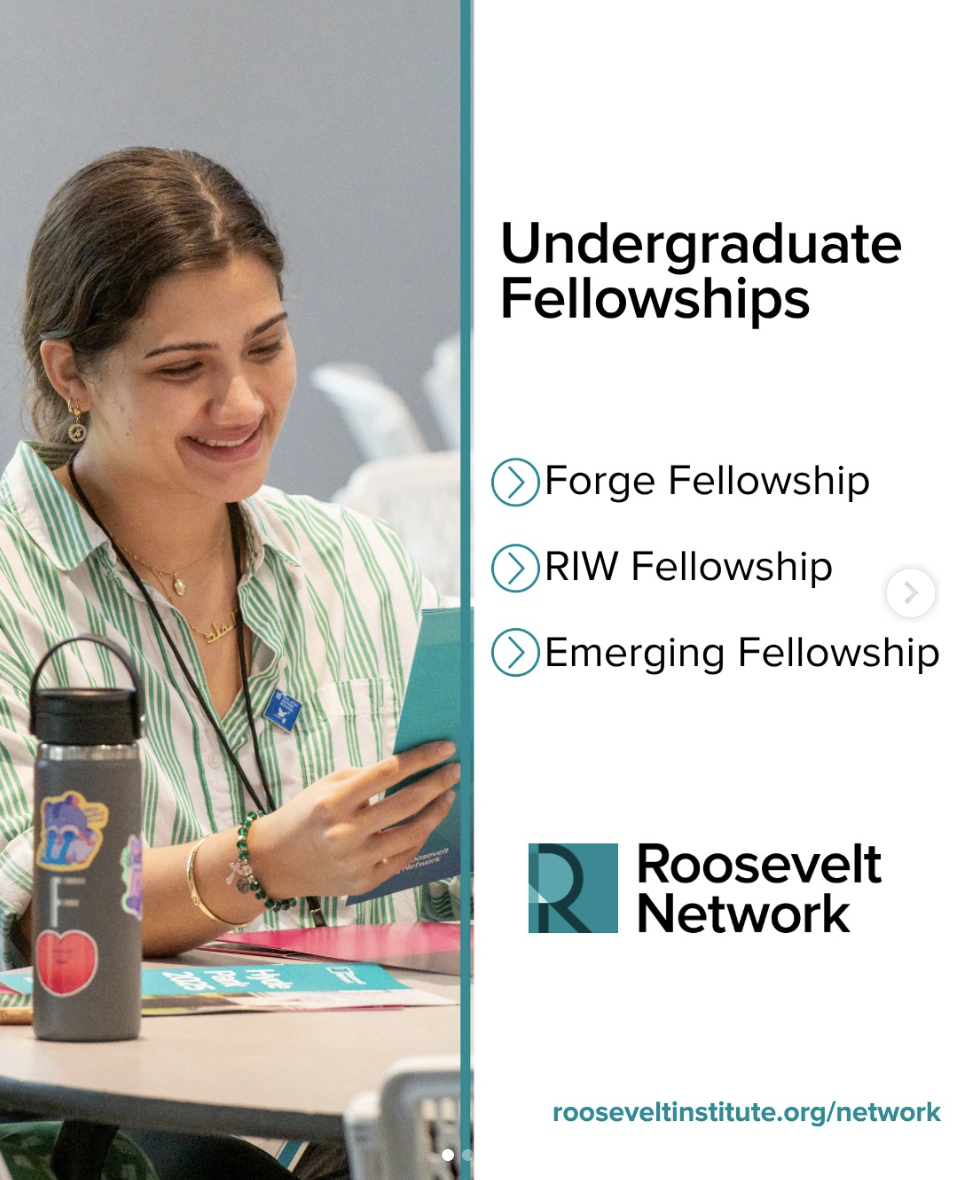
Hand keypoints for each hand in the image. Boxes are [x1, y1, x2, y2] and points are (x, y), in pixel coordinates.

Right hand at [250, 741, 459, 898]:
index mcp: (334, 801)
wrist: (274, 862)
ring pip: (412, 834)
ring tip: (447, 796)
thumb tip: (409, 769)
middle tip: (455, 769)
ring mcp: (356, 861)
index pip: (388, 772)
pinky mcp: (364, 882)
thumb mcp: (325, 786)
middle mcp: (345, 832)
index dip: (421, 758)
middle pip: (405, 804)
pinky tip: (427, 822)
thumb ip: (364, 778)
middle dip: (436, 784)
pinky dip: (419, 838)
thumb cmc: (304, 815)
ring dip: (436, 812)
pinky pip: (403, 858)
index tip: (445, 747)